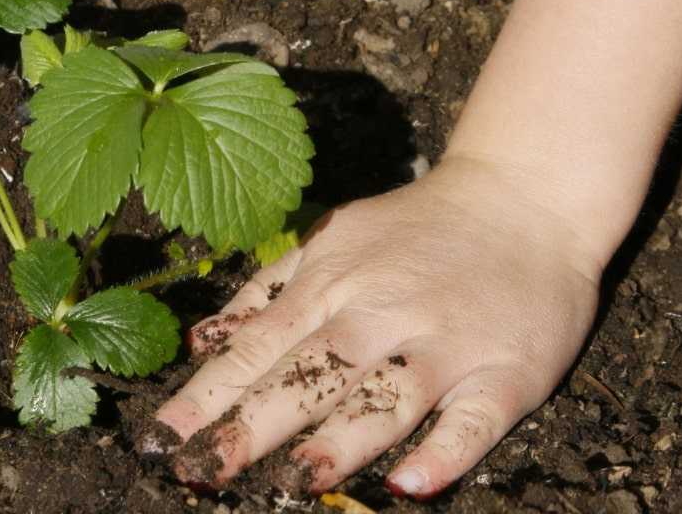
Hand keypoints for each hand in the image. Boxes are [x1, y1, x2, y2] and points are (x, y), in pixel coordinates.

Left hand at [146, 156, 603, 498]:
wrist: (523, 196)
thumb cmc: (415, 230)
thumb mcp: (330, 241)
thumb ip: (266, 292)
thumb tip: (201, 344)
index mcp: (330, 285)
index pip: (255, 349)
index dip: (203, 397)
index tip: (159, 441)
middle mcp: (381, 313)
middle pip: (309, 375)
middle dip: (251, 427)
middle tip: (201, 471)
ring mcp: (445, 343)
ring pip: (387, 397)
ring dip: (342, 440)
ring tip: (297, 480)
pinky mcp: (507, 370)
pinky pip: (477, 418)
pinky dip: (446, 450)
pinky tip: (412, 484)